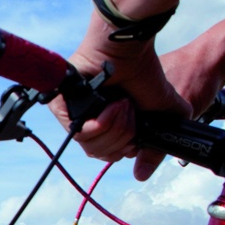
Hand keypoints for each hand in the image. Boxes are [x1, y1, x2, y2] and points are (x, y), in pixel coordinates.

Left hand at [50, 16, 191, 179]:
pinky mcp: (62, 106)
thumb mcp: (162, 114)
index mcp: (107, 123)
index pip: (109, 154)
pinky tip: (111, 104)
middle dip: (124, 136)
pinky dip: (102, 122)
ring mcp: (75, 113)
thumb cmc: (144, 74)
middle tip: (131, 110)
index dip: (125, 148)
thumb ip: (155, 147)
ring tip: (123, 103)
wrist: (131, 51)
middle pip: (100, 154)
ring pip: (91, 146)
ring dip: (116, 126)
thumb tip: (141, 174)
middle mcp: (89, 120)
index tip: (136, 133)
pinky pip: (80, 132)